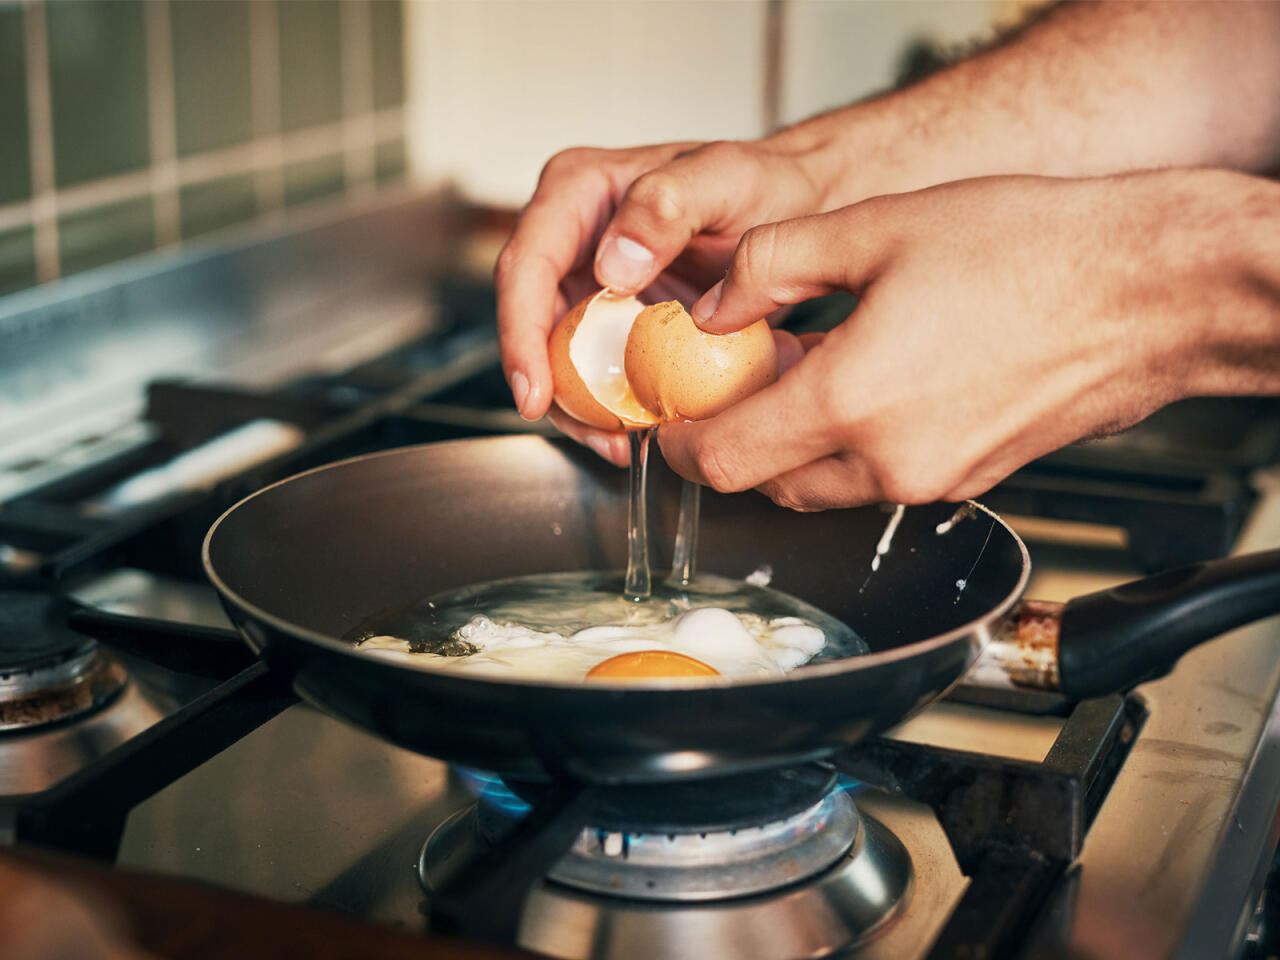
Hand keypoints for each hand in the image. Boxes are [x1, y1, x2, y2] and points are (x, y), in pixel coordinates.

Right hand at [495, 138, 833, 463]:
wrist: (801, 205)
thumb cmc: (767, 182)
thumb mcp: (725, 180)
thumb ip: (665, 206)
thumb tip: (610, 266)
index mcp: (579, 191)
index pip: (527, 266)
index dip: (521, 335)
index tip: (536, 393)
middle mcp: (574, 235)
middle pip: (532, 320)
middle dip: (550, 387)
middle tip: (594, 434)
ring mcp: (592, 279)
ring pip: (558, 354)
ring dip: (581, 408)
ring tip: (620, 443)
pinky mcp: (617, 317)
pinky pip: (597, 367)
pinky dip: (612, 403)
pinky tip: (640, 429)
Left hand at [660, 170, 1279, 508]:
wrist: (1150, 290)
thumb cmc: (1034, 251)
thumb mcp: (875, 229)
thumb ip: (770, 267)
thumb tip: (714, 305)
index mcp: (852, 401)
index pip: (723, 460)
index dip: (680, 444)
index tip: (670, 419)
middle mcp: (889, 461)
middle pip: (766, 483)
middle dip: (734, 441)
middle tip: (734, 381)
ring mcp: (935, 480)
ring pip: (821, 487)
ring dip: (792, 445)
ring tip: (804, 372)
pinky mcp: (970, 481)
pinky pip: (878, 479)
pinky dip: (850, 447)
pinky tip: (868, 383)